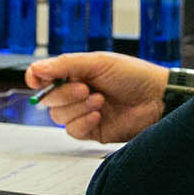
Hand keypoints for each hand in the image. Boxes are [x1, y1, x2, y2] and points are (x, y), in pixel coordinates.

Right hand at [25, 52, 170, 143]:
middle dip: (64, 94)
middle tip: (85, 88)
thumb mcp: (98, 63)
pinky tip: (99, 115)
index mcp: (76, 74)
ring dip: (78, 108)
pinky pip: (72, 131)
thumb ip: (64, 65)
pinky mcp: (92, 131)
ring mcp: (83, 113)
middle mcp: (76, 94)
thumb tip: (35, 69)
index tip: (36, 80)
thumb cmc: (134, 75)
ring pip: (58, 116)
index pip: (44, 77)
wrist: (158, 99)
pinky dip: (83, 122)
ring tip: (100, 100)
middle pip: (49, 99)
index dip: (36, 78)